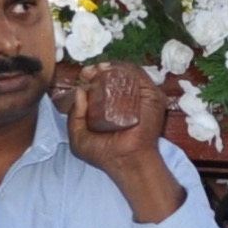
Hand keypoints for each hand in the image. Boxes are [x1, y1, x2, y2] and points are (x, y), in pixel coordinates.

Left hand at [58, 64, 177, 214]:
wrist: (125, 161)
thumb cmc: (104, 154)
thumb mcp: (79, 136)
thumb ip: (75, 116)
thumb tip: (80, 92)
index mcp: (114, 108)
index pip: (105, 85)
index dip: (93, 77)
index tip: (83, 76)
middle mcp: (129, 100)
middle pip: (117, 76)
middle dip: (101, 70)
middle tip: (88, 72)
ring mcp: (142, 97)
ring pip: (128, 73)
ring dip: (112, 67)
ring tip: (98, 69)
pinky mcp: (152, 97)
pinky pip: (139, 76)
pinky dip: (125, 69)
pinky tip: (110, 70)